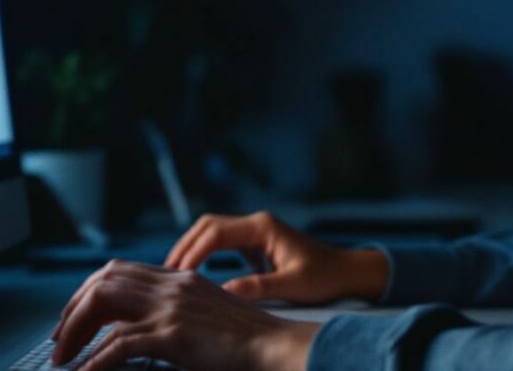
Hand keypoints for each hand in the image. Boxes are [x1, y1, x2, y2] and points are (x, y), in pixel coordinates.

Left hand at [50, 259, 318, 370]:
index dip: (88, 292)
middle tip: (59, 340)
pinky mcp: (174, 334)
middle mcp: (172, 285)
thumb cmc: (247, 340)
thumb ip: (176, 311)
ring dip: (75, 331)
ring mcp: (172, 307)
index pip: (118, 270)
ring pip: (103, 303)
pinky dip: (95, 360)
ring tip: (64, 357)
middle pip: (103, 280)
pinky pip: (120, 343)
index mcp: (179, 278)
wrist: (276, 346)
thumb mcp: (205, 314)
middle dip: (72, 309)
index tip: (74, 319)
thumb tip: (142, 329)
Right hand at [165, 211, 388, 304]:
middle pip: (208, 225)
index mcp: (263, 227)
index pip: (217, 232)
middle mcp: (257, 223)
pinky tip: (194, 274)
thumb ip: (259, 286)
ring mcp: (255, 231)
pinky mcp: (256, 243)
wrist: (346, 272)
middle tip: (166, 271)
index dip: (194, 251)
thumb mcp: (293, 285)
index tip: (178, 273)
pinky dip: (205, 253)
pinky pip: (222, 242)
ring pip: (212, 231)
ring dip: (192, 248)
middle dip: (186, 245)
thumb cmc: (324, 277)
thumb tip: (224, 290)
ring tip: (173, 273)